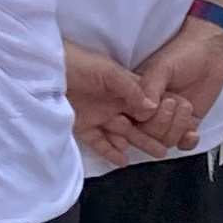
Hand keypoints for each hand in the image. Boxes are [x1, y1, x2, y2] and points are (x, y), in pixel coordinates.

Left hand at [64, 41, 180, 161]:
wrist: (45, 69)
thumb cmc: (78, 63)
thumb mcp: (108, 71)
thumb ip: (131, 89)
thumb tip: (152, 109)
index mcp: (122, 87)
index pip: (146, 103)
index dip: (160, 115)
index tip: (177, 128)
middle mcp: (112, 102)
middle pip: (137, 122)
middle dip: (152, 135)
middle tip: (167, 148)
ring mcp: (97, 114)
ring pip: (121, 133)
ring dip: (138, 143)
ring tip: (155, 155)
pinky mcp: (81, 125)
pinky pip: (99, 141)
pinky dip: (111, 151)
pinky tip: (124, 160)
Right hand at [129, 15, 222, 151]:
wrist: (210, 52)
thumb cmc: (183, 53)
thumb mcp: (161, 67)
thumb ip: (150, 88)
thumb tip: (143, 112)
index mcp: (137, 97)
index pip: (132, 122)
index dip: (143, 122)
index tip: (157, 108)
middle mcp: (150, 110)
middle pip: (148, 136)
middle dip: (163, 124)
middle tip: (174, 102)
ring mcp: (168, 118)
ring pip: (166, 141)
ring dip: (178, 127)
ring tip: (186, 106)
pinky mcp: (186, 123)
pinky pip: (183, 143)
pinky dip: (189, 141)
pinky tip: (193, 131)